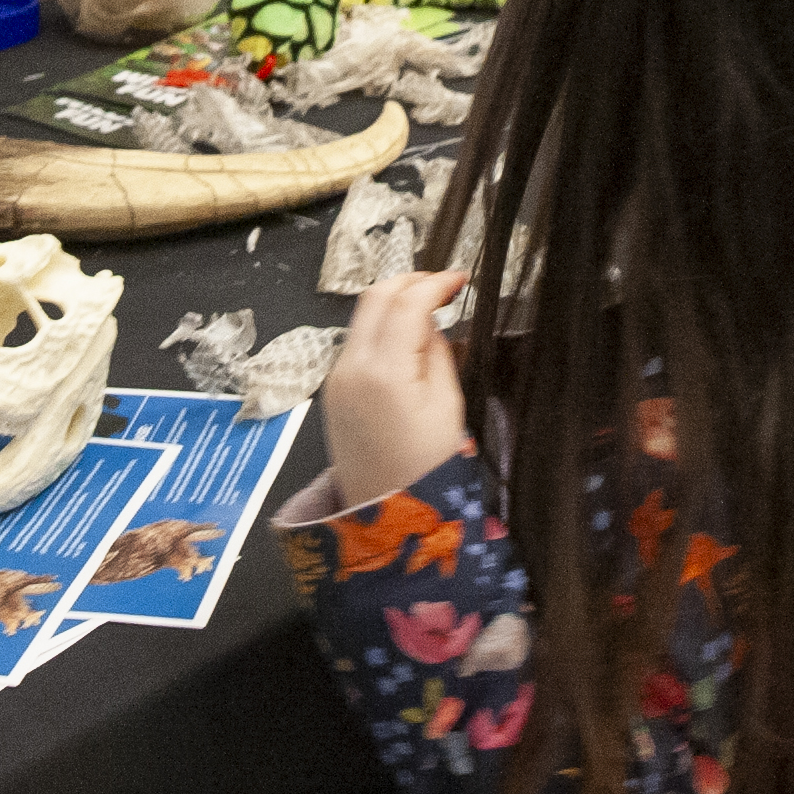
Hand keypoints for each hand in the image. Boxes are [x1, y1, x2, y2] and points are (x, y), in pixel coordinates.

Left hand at [323, 269, 470, 510]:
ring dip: (394, 302)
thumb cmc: (425, 468)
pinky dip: (381, 327)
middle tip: (443, 286)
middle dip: (409, 282)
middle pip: (374, 297)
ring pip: (362, 316)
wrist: (383, 514)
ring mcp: (336, 377)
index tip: (460, 279)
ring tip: (430, 308)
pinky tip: (406, 336)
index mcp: (383, 371)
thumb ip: (437, 354)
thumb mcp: (447, 406)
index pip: (406, 304)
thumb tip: (430, 323)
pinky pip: (356, 342)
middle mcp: (350, 367)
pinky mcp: (333, 389)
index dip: (435, 284)